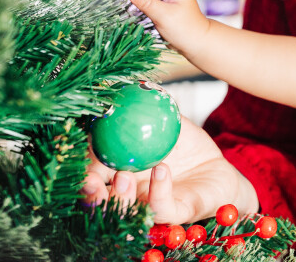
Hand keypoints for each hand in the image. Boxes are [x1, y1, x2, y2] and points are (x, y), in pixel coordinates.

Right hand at [83, 116, 258, 223]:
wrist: (218, 168)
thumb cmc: (187, 146)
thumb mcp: (166, 121)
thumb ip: (145, 107)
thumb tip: (129, 82)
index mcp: (119, 172)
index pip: (90, 176)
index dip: (79, 171)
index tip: (77, 158)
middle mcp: (130, 194)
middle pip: (97, 204)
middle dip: (88, 195)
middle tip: (90, 181)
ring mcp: (150, 206)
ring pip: (125, 212)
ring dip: (119, 196)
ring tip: (125, 174)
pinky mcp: (176, 212)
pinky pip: (161, 208)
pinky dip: (157, 190)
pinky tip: (161, 169)